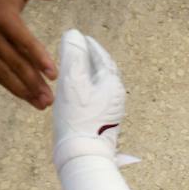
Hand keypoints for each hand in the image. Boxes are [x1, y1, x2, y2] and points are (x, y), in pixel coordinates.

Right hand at [0, 0, 64, 107]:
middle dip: (33, 83)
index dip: (38, 58)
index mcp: (2, 16)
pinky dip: (7, 84)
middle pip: (14, 62)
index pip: (23, 41)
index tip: (53, 75)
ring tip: (39, 103)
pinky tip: (22, 94)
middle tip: (49, 99)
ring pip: (2, 72)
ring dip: (22, 90)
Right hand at [50, 29, 136, 167]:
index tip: (79, 37)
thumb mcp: (72, 82)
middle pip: (104, 70)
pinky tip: (76, 92)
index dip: (89, 45)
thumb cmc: (77, 119)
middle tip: (79, 49)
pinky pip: (97, 97)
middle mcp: (116, 95)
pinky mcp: (105, 120)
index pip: (101, 56)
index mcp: (112, 83)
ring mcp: (112, 109)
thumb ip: (73, 56)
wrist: (83, 154)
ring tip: (75, 67)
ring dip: (89, 73)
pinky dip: (87, 88)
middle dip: (91, 58)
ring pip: (101, 84)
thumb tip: (74, 34)